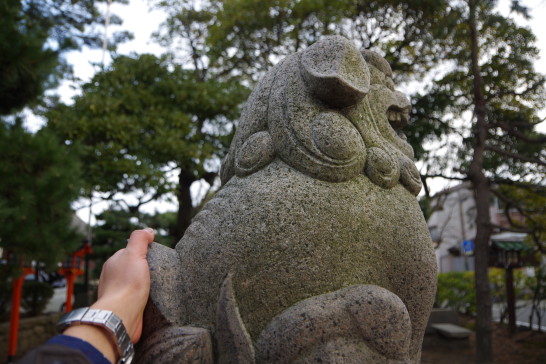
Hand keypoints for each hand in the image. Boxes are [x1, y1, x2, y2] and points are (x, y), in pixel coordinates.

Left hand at [63, 228, 153, 362]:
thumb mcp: (134, 254)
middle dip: (145, 269)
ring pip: (135, 285)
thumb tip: (148, 230)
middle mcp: (113, 278)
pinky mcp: (125, 308)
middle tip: (160, 272)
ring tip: (159, 287)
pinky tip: (153, 300)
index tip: (156, 256)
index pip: (130, 252)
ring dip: (145, 286)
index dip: (143, 252)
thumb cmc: (127, 284)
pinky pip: (137, 300)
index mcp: (113, 263)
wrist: (121, 315)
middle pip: (133, 268)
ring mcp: (118, 294)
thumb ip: (139, 239)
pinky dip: (145, 299)